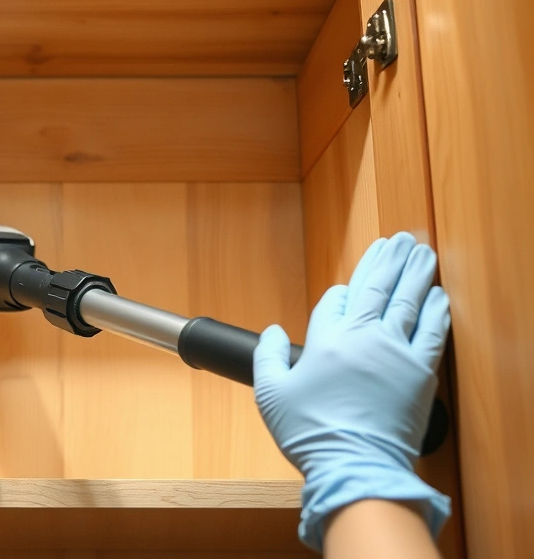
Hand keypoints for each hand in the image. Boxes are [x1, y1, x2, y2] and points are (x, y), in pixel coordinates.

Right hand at [253, 232, 451, 550]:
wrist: (354, 465)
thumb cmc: (310, 434)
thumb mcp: (271, 395)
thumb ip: (268, 356)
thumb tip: (273, 330)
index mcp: (325, 340)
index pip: (336, 299)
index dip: (341, 292)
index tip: (346, 290)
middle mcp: (362, 337)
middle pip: (376, 287)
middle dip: (387, 260)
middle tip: (399, 240)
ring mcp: (395, 352)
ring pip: (407, 300)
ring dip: (415, 272)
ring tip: (421, 251)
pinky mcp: (421, 372)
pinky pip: (433, 331)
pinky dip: (436, 309)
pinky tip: (437, 293)